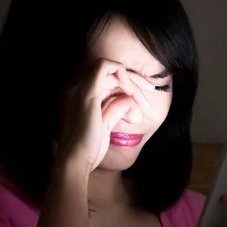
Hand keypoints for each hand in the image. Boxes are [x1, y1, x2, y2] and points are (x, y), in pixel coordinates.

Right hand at [56, 58, 150, 172]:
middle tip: (151, 89)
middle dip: (133, 79)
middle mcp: (74, 86)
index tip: (143, 95)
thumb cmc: (90, 148)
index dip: (126, 82)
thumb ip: (114, 109)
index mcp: (77, 94)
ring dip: (130, 78)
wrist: (76, 160)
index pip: (104, 78)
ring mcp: (79, 87)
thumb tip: (128, 98)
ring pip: (110, 67)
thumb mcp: (105, 125)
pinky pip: (106, 66)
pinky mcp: (87, 91)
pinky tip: (132, 92)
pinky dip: (122, 73)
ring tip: (144, 96)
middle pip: (108, 70)